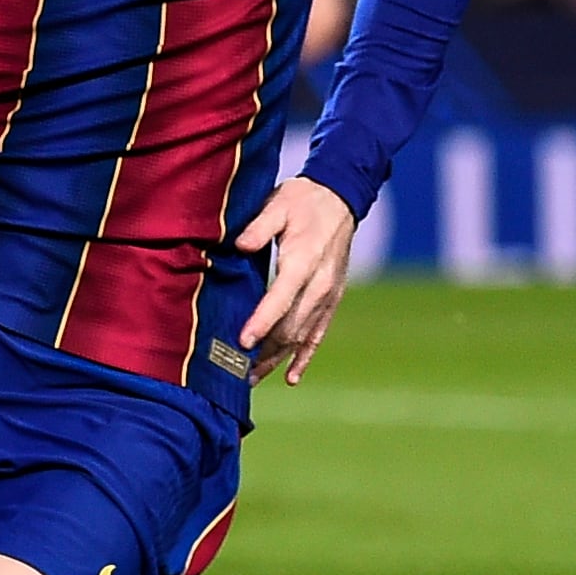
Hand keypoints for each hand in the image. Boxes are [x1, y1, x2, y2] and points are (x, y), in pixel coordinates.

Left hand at [234, 176, 360, 384]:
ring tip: (251, 377)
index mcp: (304, 261)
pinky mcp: (332, 298)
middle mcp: (320, 283)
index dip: (262, 322)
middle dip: (265, 350)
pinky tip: (291, 377)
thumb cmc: (302, 200)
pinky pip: (319, 334)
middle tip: (235, 370)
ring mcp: (329, 294)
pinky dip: (305, 357)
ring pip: (303, 336)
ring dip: (278, 358)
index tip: (243, 342)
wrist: (340, 197)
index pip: (281, 299)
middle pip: (292, 326)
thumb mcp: (277, 204)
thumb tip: (239, 246)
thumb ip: (258, 227)